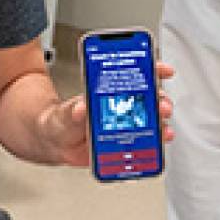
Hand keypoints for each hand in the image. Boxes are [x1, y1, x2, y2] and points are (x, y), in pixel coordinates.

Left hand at [43, 61, 176, 168]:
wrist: (55, 144)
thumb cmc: (61, 121)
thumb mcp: (64, 112)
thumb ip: (73, 110)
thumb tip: (80, 107)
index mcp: (108, 93)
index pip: (134, 76)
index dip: (152, 70)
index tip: (164, 70)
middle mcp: (120, 107)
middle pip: (148, 101)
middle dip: (160, 102)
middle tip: (163, 108)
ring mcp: (124, 126)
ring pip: (149, 123)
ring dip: (161, 126)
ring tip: (163, 131)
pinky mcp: (124, 145)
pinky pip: (142, 145)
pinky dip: (152, 148)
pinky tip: (156, 149)